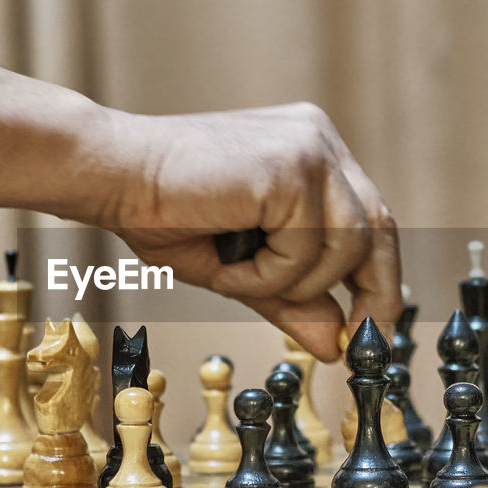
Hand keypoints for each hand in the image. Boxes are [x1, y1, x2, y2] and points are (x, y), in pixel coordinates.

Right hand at [100, 102, 400, 361]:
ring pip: (345, 249)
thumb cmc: (160, 212)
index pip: (370, 219)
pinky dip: (265, 278)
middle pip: (379, 229)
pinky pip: (305, 253)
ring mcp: (310, 149)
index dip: (376, 280)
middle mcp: (318, 140)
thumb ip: (292, 297)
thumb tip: (336, 347)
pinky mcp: (292, 169)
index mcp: (310, 150)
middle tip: (350, 345)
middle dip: (372, 295)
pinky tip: (223, 264)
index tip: (366, 333)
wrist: (109, 175)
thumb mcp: (240, 268)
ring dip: (291, 285)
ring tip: (235, 280)